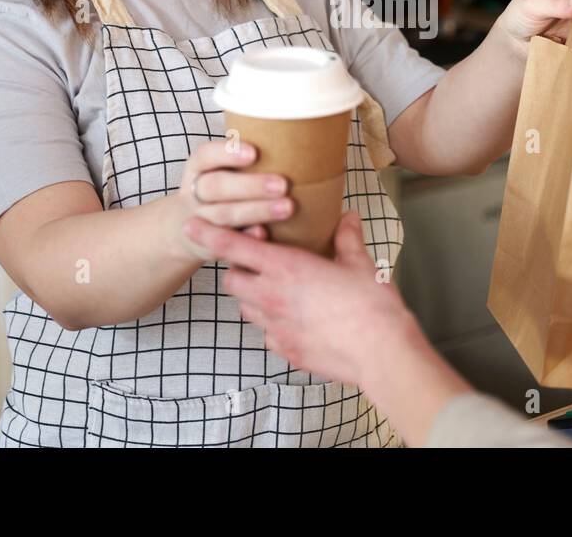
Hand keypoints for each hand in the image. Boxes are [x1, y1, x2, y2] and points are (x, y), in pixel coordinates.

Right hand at [166, 140, 292, 259]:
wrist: (185, 230)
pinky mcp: (208, 245)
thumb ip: (249, 158)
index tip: (254, 152)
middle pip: (216, 187)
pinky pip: (226, 243)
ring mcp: (200, 221)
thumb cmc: (221, 189)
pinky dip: (247, 238)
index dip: (227, 153)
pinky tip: (266, 234)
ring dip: (256, 211)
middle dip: (250, 185)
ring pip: (224, 215)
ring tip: (288, 207)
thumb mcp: (221, 170)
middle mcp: (194, 193)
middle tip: (283, 184)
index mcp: (198, 168)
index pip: (206, 155)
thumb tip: (298, 134)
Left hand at [182, 210, 414, 387]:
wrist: (380, 353)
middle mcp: (272, 297)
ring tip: (277, 289)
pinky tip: (295, 319)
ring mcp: (276, 328)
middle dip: (237, 267)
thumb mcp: (360, 264)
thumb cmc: (371, 305)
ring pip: (246, 308)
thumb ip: (347, 238)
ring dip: (253, 296)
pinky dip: (272, 324)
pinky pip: (266, 334)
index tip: (192, 224)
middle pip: (232, 279)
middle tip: (258, 260)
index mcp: (287, 268)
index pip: (235, 246)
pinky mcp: (285, 350)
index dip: (210, 233)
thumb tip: (347, 218)